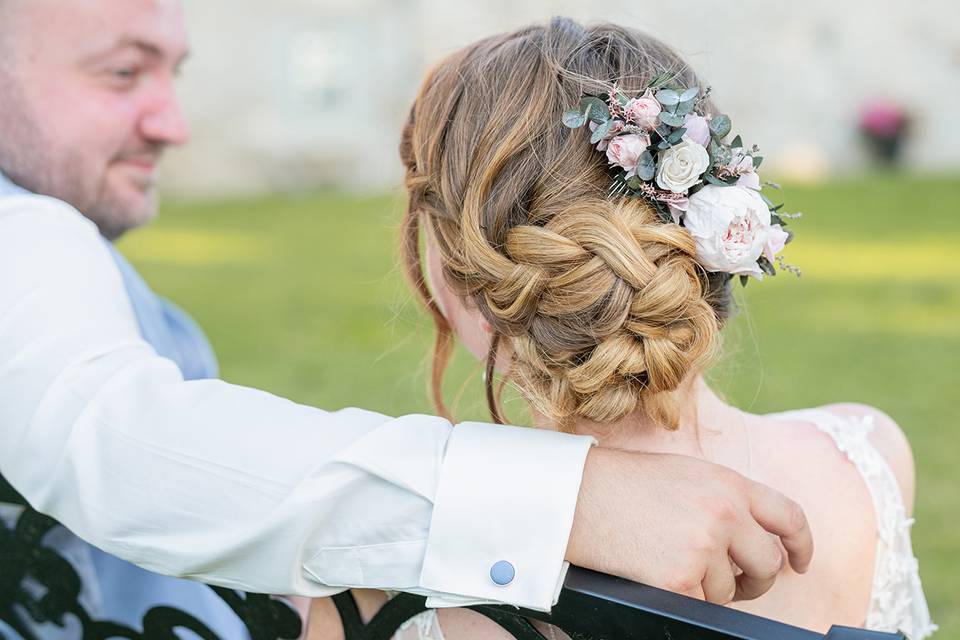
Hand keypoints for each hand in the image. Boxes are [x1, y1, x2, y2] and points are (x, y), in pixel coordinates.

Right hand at [565, 447, 812, 603]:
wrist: (576, 496)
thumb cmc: (622, 484)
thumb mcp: (685, 474)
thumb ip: (725, 498)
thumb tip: (753, 538)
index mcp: (729, 483)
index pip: (789, 517)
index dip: (801, 545)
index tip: (798, 562)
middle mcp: (724, 512)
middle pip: (768, 563)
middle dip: (756, 579)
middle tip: (738, 583)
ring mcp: (704, 547)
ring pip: (730, 591)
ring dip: (709, 588)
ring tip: (673, 564)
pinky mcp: (680, 579)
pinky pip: (701, 606)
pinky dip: (685, 599)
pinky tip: (661, 577)